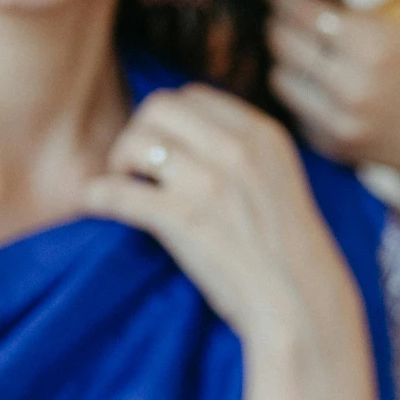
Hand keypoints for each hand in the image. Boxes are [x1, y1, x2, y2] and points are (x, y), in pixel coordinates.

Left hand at [81, 84, 363, 355]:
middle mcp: (237, 148)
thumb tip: (189, 138)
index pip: (194, 96)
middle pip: (159, 108)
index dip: (169, 119)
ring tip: (124, 184)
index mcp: (263, 134)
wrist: (302, 303)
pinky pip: (119, 191)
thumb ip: (245, 151)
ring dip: (119, 161)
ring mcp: (210, 182)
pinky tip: (98, 203)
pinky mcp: (184, 220)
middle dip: (139, 131)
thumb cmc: (288, 250)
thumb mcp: (280, 179)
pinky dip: (100, 195)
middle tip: (135, 164)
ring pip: (136, 142)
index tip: (163, 145)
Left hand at [262, 0, 399, 193]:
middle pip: (283, 43)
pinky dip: (299, 93)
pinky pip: (292, 107)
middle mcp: (353, 87)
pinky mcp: (328, 144)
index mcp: (374, 49)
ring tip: (303, 54)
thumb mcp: (394, 36)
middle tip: (281, 18)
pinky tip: (319, 88)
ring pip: (279, 77)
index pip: (306, 12)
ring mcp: (338, 121)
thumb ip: (345, 15)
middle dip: (278, 25)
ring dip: (284, 61)